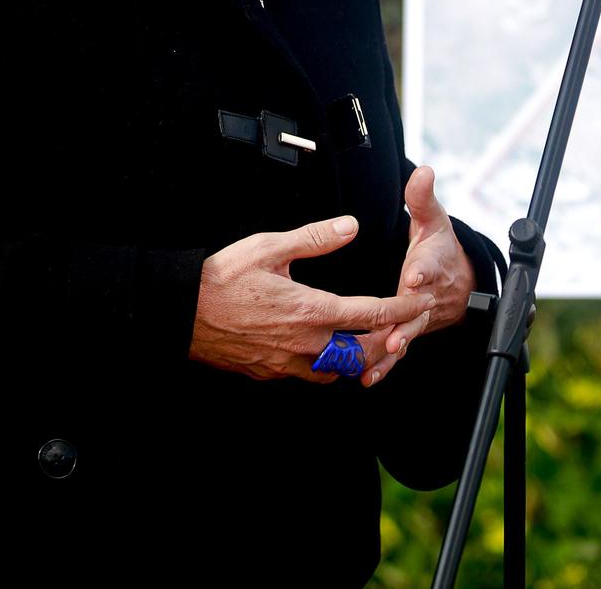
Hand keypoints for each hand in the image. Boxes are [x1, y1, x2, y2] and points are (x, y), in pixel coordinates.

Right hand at [189, 216, 431, 382]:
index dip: (402, 308)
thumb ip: (314, 238)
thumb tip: (350, 226)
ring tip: (365, 340)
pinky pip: (308, 375)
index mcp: (311, 310)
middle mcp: (305, 344)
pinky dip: (325, 365)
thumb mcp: (269, 247)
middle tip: (400, 327)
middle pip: (363, 353)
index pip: (372, 314)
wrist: (180, 312)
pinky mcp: (268, 372)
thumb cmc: (221, 278)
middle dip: (388, 341)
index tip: (420, 302)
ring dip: (356, 358)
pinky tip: (322, 350)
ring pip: (337, 370)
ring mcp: (286, 362)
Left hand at [360, 166, 474, 387]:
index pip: (429, 266)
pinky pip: (398, 350)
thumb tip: (424, 170)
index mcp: (431, 263)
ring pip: (408, 333)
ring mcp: (419, 316)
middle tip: (396, 333)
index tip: (414, 277)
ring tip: (382, 358)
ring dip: (395, 347)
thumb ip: (421, 197)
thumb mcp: (432, 218)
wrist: (459, 280)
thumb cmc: (438, 246)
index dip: (422, 271)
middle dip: (407, 320)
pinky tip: (368, 377)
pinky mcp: (409, 331)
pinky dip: (385, 365)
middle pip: (419, 307)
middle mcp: (428, 294)